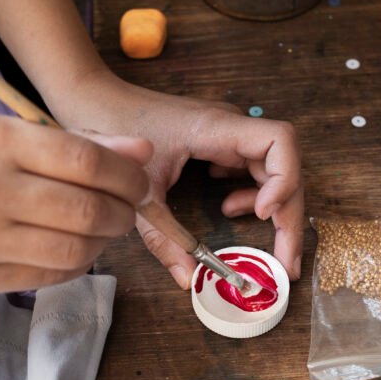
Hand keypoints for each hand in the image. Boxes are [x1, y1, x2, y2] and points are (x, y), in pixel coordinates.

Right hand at [0, 116, 150, 292]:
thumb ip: (74, 145)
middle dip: (123, 212)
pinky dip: (76, 263)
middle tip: (128, 210)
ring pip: (75, 248)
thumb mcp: (3, 136)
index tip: (139, 182)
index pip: (86, 161)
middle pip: (87, 208)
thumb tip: (141, 153)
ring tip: (103, 230)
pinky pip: (49, 274)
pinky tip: (75, 249)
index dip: (127, 176)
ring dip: (104, 242)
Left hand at [63, 78, 303, 289]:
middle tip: (284, 263)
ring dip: (272, 205)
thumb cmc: (112, 131)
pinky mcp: (220, 142)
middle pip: (284, 165)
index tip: (263, 214)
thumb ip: (164, 237)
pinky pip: (253, 168)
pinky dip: (251, 193)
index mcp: (216, 128)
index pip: (280, 141)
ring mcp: (228, 133)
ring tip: (249, 226)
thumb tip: (188, 278)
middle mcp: (231, 126)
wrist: (93, 100)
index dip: (284, 179)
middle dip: (287, 215)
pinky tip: (228, 207)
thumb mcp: (138, 193)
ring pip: (272, 170)